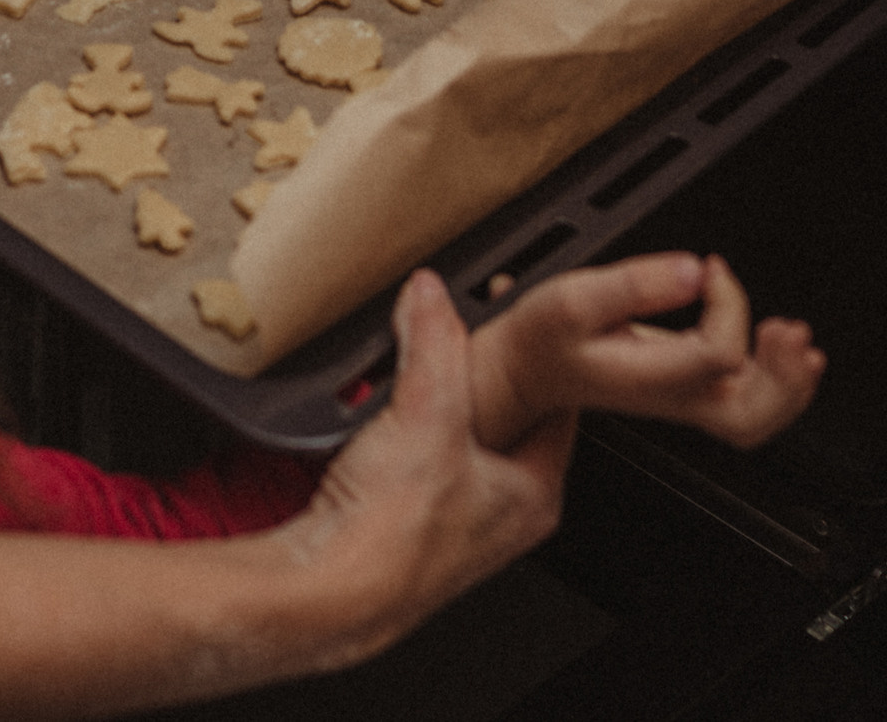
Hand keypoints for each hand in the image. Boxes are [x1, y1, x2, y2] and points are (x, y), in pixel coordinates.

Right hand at [279, 270, 573, 671]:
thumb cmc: (392, 537)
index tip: (520, 317)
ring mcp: (452, 524)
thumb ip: (432, 342)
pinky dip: (400, 435)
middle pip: (506, 421)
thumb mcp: (428, 412)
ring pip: (457, 443)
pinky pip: (414, 463)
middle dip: (483, 378)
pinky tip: (375, 422)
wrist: (325, 591)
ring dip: (435, 408)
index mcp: (534, 494)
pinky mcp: (405, 527)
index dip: (542, 356)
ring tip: (413, 374)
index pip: (561, 405)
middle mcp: (500, 516)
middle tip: (462, 339)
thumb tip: (431, 296)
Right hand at [472, 252, 823, 453]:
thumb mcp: (575, 298)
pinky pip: (746, 401)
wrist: (524, 369)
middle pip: (752, 415)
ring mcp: (683, 399)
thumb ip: (634, 283)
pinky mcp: (685, 389)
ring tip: (797, 343)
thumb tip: (691, 272)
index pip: (719, 354)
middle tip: (790, 331)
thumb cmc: (543, 338)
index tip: (709, 270)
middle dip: (785, 378)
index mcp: (651, 379)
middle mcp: (675, 398)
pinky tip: (777, 347)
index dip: (728, 304)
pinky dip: (773, 381)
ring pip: (756, 417)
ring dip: (788, 385)